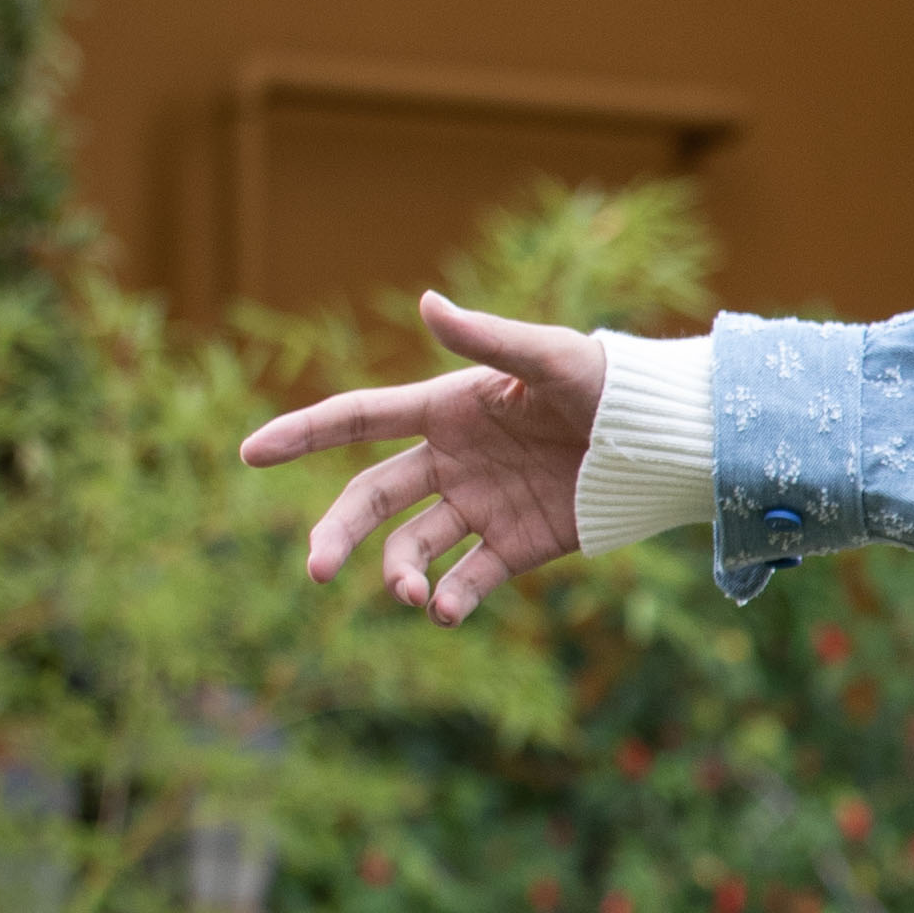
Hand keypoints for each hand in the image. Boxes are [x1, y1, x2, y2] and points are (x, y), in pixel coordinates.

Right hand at [238, 292, 606, 620]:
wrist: (664, 439)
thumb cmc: (608, 383)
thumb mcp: (549, 357)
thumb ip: (486, 339)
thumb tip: (426, 301)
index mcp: (446, 409)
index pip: (358, 420)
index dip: (303, 433)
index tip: (250, 452)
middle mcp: (452, 461)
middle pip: (371, 499)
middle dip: (337, 532)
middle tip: (313, 568)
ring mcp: (480, 507)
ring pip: (413, 547)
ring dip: (398, 573)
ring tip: (409, 593)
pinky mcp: (516, 547)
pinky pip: (468, 581)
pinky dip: (451, 601)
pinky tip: (443, 611)